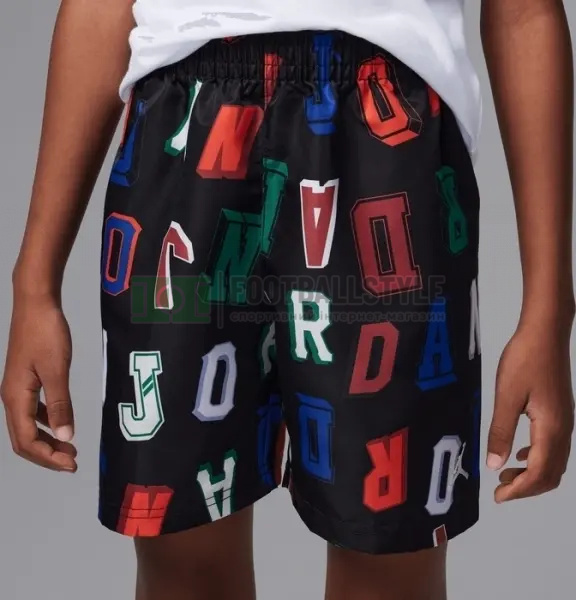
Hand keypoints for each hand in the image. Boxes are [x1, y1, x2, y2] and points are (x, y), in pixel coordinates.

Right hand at [1, 296, 76, 471]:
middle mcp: (12, 396)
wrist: (36, 304)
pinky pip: (32, 410)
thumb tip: (66, 436)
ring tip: (69, 447)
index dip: (48, 457)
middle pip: (23, 439)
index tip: (72, 463)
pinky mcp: (26, 379)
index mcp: (16, 397)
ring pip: (27, 426)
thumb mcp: (57, 370)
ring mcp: (17, 388)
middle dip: (47, 454)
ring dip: (47, 440)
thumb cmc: (46, 333)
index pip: (26, 442)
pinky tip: (60, 422)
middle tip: (73, 461)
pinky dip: (46, 422)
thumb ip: (61, 404)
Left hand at [487, 322, 573, 501]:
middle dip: (526, 488)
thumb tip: (495, 464)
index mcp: (550, 429)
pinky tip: (519, 453)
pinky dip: (536, 458)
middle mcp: (563, 430)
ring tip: (506, 474)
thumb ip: (501, 431)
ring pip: (553, 462)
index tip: (498, 497)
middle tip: (500, 490)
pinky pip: (553, 447)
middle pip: (550, 474)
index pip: (538, 474)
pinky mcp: (560, 413)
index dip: (518, 491)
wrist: (545, 333)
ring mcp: (564, 422)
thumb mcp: (506, 396)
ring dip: (531, 474)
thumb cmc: (525, 359)